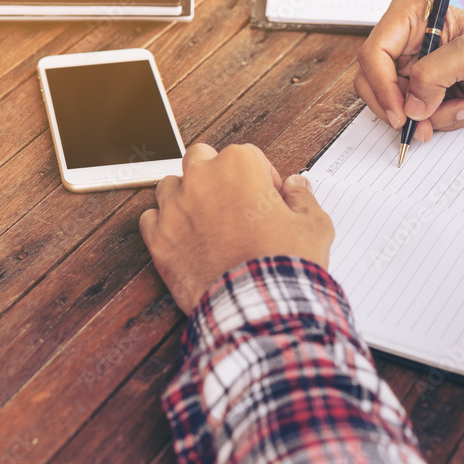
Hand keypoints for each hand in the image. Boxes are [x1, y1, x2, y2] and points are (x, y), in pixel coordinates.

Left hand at [139, 143, 333, 312]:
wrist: (258, 307)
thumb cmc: (284, 264)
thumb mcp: (314, 225)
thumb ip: (303, 197)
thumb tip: (296, 186)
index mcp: (238, 165)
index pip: (247, 156)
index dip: (260, 178)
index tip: (267, 199)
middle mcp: (201, 178)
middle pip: (200, 158)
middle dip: (215, 174)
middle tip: (232, 202)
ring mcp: (175, 208)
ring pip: (169, 186)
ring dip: (184, 197)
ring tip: (205, 221)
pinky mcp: (158, 238)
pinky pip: (150, 220)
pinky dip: (163, 227)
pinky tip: (184, 240)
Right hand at [353, 0, 463, 140]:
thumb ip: (436, 75)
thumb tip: (411, 106)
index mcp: (410, 15)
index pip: (374, 53)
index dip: (381, 86)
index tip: (401, 113)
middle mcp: (404, 40)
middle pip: (372, 82)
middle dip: (401, 108)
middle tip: (423, 125)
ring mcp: (410, 67)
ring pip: (392, 104)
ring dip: (427, 116)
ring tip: (462, 107)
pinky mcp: (420, 89)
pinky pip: (410, 115)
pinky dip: (436, 120)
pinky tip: (463, 106)